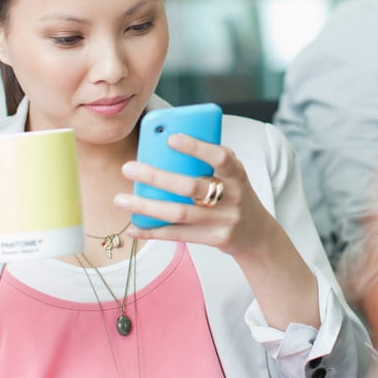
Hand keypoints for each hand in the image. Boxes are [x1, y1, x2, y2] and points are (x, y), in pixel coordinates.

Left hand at [117, 134, 287, 259]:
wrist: (256, 233)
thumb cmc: (234, 194)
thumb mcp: (232, 174)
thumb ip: (210, 159)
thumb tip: (166, 146)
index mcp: (236, 174)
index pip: (220, 157)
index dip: (197, 148)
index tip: (171, 138)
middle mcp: (232, 196)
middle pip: (191, 187)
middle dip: (156, 177)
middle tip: (128, 168)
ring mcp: (223, 220)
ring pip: (179, 213)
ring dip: (146, 207)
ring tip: (120, 200)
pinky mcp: (214, 239)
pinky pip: (178, 235)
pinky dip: (153, 232)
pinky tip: (133, 228)